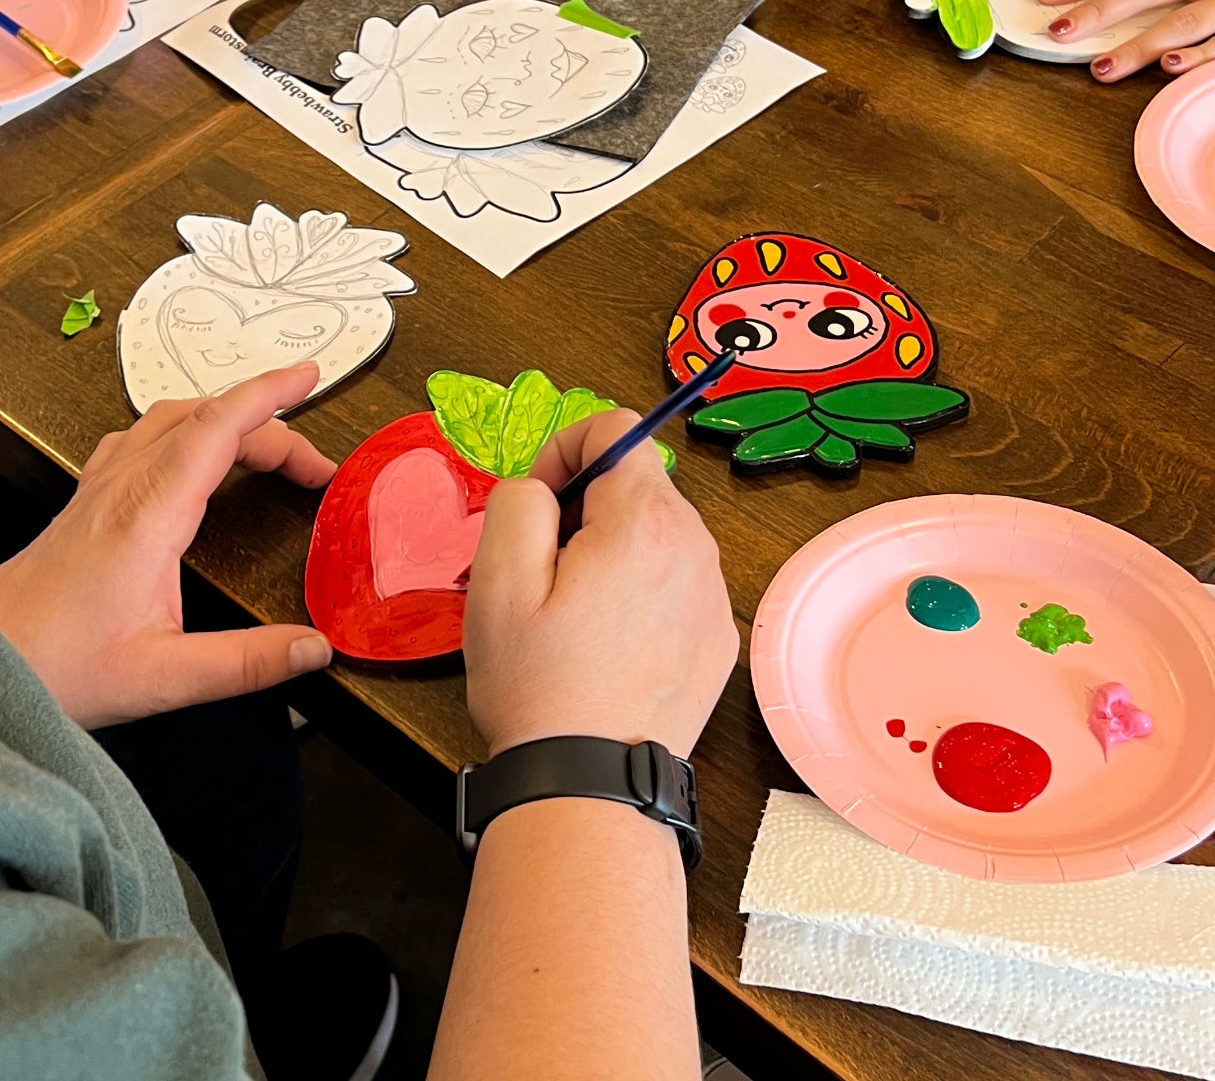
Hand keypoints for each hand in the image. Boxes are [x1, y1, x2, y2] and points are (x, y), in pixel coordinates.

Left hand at [0, 365, 336, 726]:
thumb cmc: (56, 665)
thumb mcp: (163, 678)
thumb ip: (245, 662)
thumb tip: (314, 649)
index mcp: (149, 512)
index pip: (218, 427)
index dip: (268, 393)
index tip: (308, 375)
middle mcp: (124, 483)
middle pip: (206, 418)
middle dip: (270, 426)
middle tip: (316, 467)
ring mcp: (101, 484)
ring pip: (171, 418)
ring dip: (225, 419)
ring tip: (267, 445)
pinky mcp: (87, 497)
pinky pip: (142, 435)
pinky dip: (185, 428)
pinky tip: (191, 454)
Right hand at [464, 412, 737, 759]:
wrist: (591, 787)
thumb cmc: (539, 688)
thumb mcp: (496, 580)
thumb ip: (518, 499)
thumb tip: (543, 485)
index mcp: (643, 523)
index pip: (616, 428)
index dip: (564, 448)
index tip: (538, 501)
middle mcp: (695, 548)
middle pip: (638, 482)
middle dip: (586, 505)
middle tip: (544, 567)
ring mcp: (713, 596)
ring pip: (657, 531)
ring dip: (613, 548)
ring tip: (574, 611)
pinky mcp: (717, 638)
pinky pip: (676, 580)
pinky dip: (641, 590)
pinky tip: (608, 642)